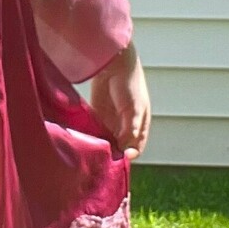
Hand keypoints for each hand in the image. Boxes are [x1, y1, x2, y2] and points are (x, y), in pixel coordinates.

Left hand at [89, 40, 150, 160]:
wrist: (113, 64)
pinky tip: (88, 143)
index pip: (136, 148)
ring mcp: (112, 121)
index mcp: (140, 125)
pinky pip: (96, 132)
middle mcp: (126, 126)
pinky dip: (93, 138)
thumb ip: (131, 131)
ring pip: (107, 141)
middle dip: (114, 154)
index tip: (118, 163)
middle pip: (120, 147)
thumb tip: (128, 154)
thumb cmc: (130, 85)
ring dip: (103, 147)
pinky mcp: (98, 115)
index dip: (129, 156)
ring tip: (95, 154)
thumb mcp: (134, 110)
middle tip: (104, 162)